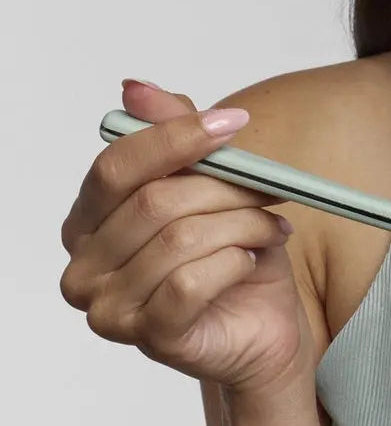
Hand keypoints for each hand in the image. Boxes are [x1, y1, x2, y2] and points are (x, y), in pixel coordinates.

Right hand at [59, 80, 313, 398]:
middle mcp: (84, 267)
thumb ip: (173, 131)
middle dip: (226, 187)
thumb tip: (134, 88)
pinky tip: (253, 259)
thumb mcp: (210, 179)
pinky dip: (236, 261)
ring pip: (181, 239)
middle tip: (270, 185)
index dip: (177, 138)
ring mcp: (109, 309)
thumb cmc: (231, 247)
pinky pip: (192, 283)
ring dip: (243, 224)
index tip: (233, 122)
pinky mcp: (148, 338)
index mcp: (89, 220)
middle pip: (156, 201)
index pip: (116, 165)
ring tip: (270, 227)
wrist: (263, 320)